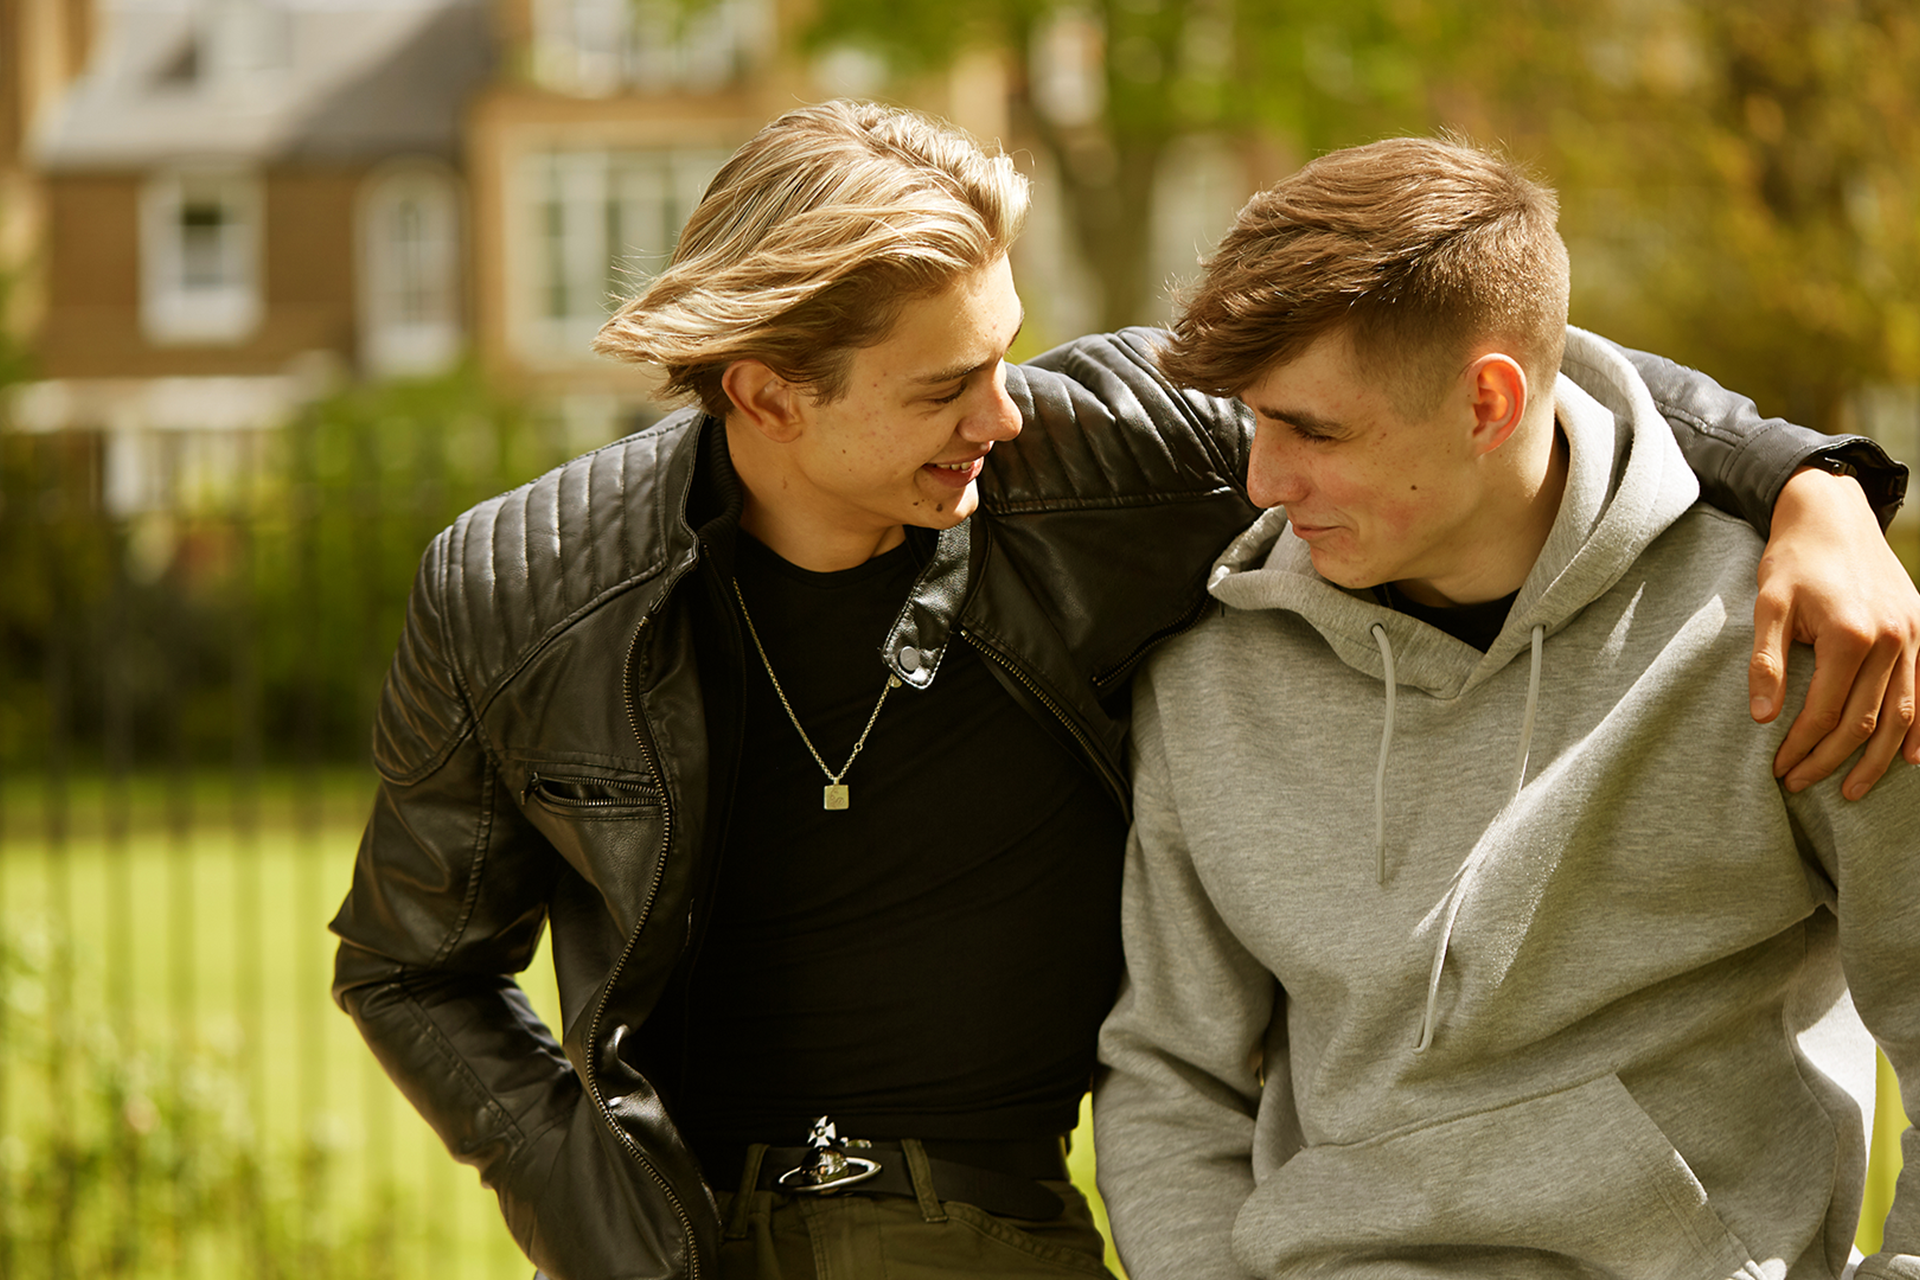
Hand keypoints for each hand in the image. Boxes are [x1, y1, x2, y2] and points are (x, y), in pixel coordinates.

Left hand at [1751, 466, 1919, 798]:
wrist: (1832, 514)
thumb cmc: (1793, 560)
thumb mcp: (1767, 605)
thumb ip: (1766, 661)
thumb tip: (1763, 717)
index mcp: (1850, 634)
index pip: (1826, 712)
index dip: (1802, 747)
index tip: (1779, 771)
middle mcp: (1892, 639)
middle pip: (1866, 721)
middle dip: (1833, 760)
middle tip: (1802, 785)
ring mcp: (1915, 635)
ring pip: (1905, 713)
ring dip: (1880, 757)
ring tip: (1853, 789)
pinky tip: (1915, 757)